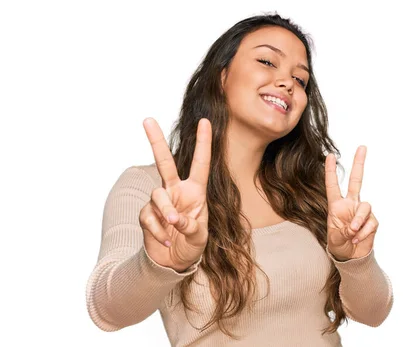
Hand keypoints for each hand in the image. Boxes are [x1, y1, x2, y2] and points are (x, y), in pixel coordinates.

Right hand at [139, 117, 211, 271]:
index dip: (203, 143)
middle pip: (164, 162)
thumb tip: (174, 218)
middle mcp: (176, 191)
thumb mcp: (199, 236)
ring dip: (166, 210)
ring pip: (157, 195)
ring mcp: (160, 202)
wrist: (173, 263)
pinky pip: (149, 216)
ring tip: (173, 225)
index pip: (200, 163)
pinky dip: (158, 231)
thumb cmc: (191, 244)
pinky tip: (166, 240)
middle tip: (147, 119)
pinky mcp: (146, 215)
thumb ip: (190, 226)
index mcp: (195, 191)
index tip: (205, 121)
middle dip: (155, 141)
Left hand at [325, 146, 378, 260]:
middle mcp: (351, 204)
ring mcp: (363, 212)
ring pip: (365, 206)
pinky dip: (364, 232)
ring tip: (353, 233)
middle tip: (362, 147)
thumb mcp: (334, 237)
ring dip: (359, 220)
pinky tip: (358, 239)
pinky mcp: (373, 221)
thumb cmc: (339, 243)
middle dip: (359, 163)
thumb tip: (355, 225)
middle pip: (357, 180)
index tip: (330, 155)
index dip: (331, 171)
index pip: (333, 185)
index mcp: (337, 205)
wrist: (351, 256)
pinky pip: (371, 222)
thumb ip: (343, 230)